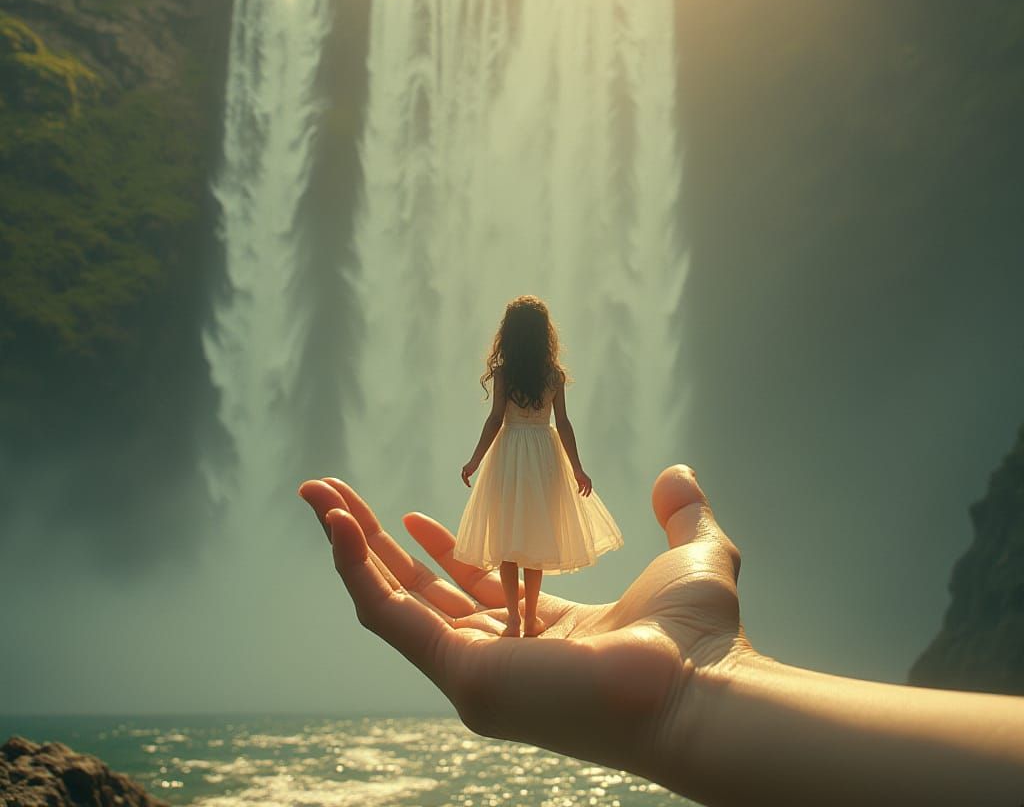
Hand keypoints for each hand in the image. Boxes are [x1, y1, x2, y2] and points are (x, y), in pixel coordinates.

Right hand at [298, 465, 744, 789]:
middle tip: (334, 496)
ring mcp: (475, 671)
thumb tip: (676, 474)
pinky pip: (388, 615)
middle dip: (372, 543)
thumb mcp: (693, 555)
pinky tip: (335, 524)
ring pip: (390, 601)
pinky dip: (354, 568)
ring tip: (317, 496)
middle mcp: (503, 655)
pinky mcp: (460, 675)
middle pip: (418, 593)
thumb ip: (683, 515)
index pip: (473, 590)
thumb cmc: (700, 637)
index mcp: (544, 632)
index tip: (412, 514)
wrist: (697, 688)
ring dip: (348, 546)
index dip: (439, 551)